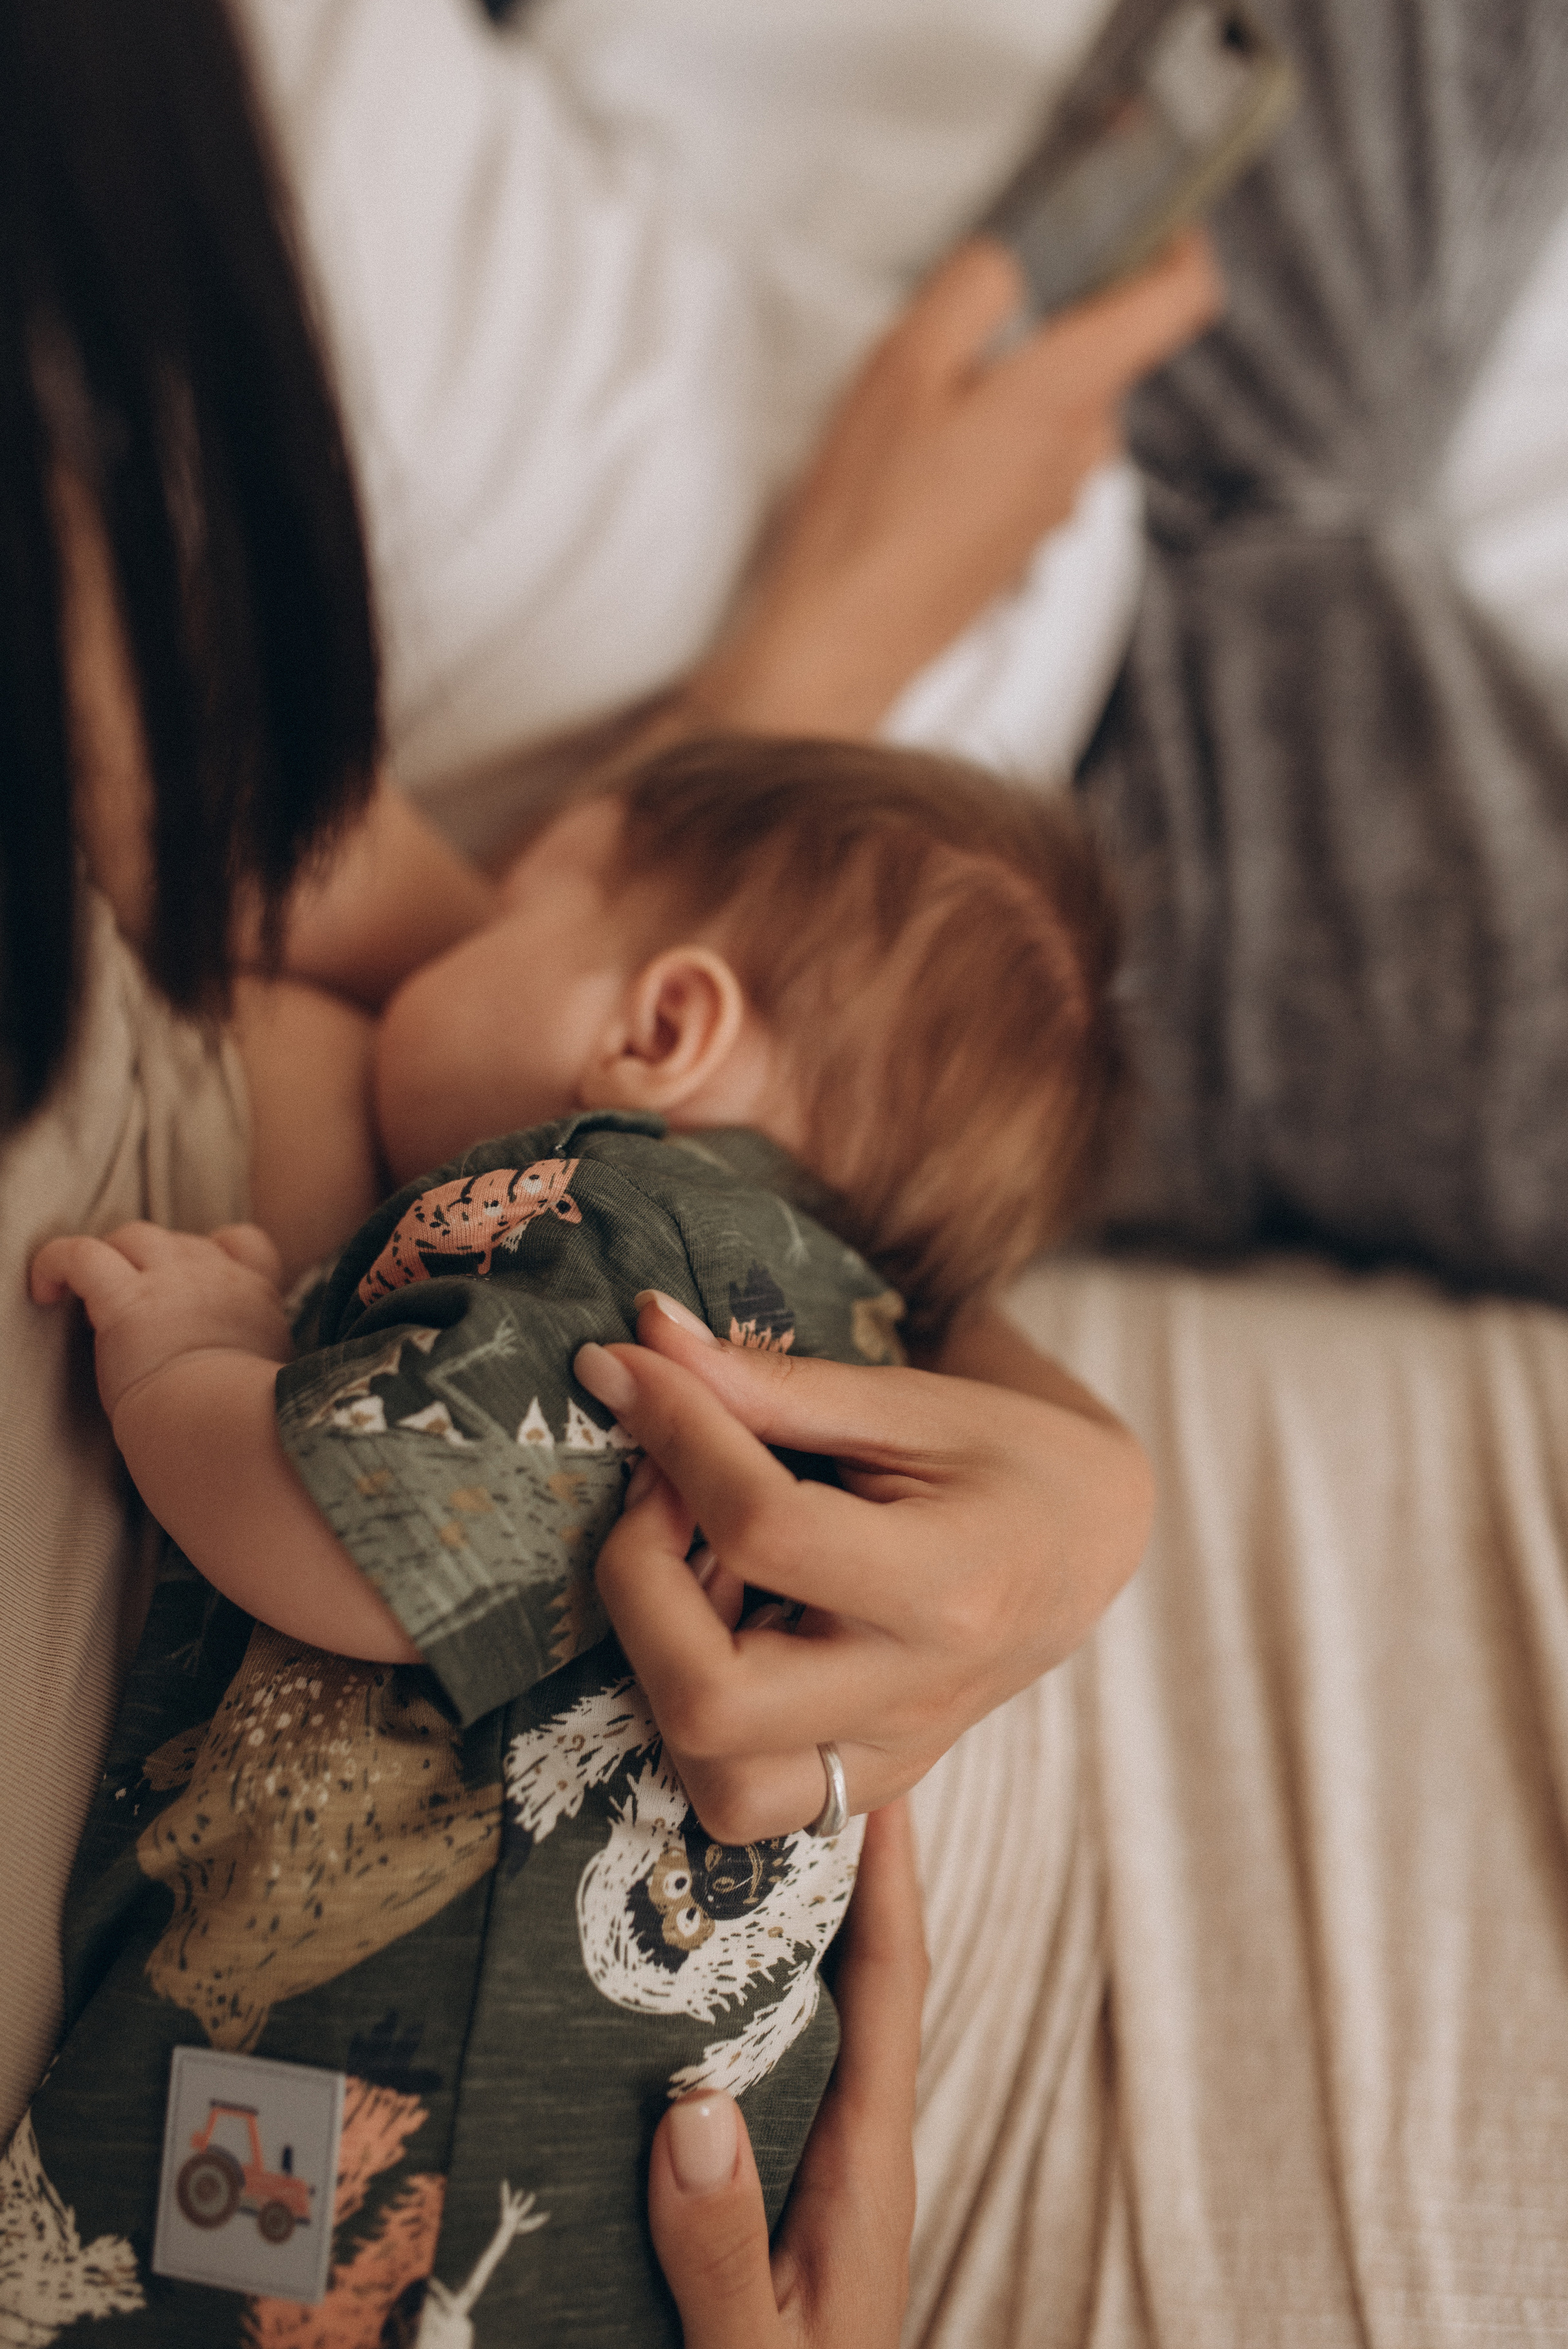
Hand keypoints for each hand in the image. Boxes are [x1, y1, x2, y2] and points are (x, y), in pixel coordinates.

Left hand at [31, 1221, 290, 1427]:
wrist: (228, 1429)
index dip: (212, 1251)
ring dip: (113, 1256)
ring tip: (92, 1298)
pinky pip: (80, 1256)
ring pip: (133, 1236)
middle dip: (151, 1264)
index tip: (189, 1282)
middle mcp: (219, 1277)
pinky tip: (44, 1291)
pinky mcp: (127, 1300)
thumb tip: (241, 1373)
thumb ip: (255, 1358)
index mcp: (256, 1298)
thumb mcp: (270, 1378)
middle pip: (177, 1241)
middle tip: (134, 1312)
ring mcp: (174, 1282)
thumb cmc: (246, 1421)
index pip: (243, 1243)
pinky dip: (55, 1263)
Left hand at [579, 1292, 1150, 1843]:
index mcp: (949, 1583)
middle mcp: (916, 1693)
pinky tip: (720, 1622)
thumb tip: (646, 1337)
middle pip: (712, 1700)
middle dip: (639, 1584)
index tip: (629, 1370)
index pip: (763, 1528)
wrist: (1088, 1541)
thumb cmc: (1003, 1454)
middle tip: (658, 1495)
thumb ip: (772, 1383)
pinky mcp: (867, 1784)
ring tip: (694, 1572)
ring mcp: (890, 1756)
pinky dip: (696, 1718)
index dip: (675, 1435)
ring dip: (659, 1671)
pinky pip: (741, 1798)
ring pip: (718, 1788)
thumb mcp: (904, 1401)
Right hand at [648, 1800, 924, 2347]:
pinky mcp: (771, 2191)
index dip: (888, 1882)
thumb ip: (718, 2254)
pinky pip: (766, 2066)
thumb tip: (689, 2113)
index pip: (889, 1992)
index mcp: (865, 2169)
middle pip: (856, 1980)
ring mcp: (813, 2168)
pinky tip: (681, 1973)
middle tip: (780, 1773)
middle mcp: (850, 2149)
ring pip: (810, 2018)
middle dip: (836, 1876)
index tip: (875, 1777)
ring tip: (726, 1835)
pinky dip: (739, 2000)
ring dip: (785, 1929)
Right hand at [686, 229, 1222, 738]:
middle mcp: (1082, 452)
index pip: (1180, 301)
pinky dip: (994, 436)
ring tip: (931, 395)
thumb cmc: (868, 519)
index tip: (1158, 214)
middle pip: (1106, 349)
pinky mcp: (1025, 535)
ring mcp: (1057, 501)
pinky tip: (926, 455)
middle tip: (976, 307)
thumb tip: (1014, 257)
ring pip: (1061, 406)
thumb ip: (973, 287)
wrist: (843, 638)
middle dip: (1053, 316)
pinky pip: (1030, 458)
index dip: (1180, 242)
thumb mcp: (904, 364)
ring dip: (1012, 382)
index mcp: (1068, 395)